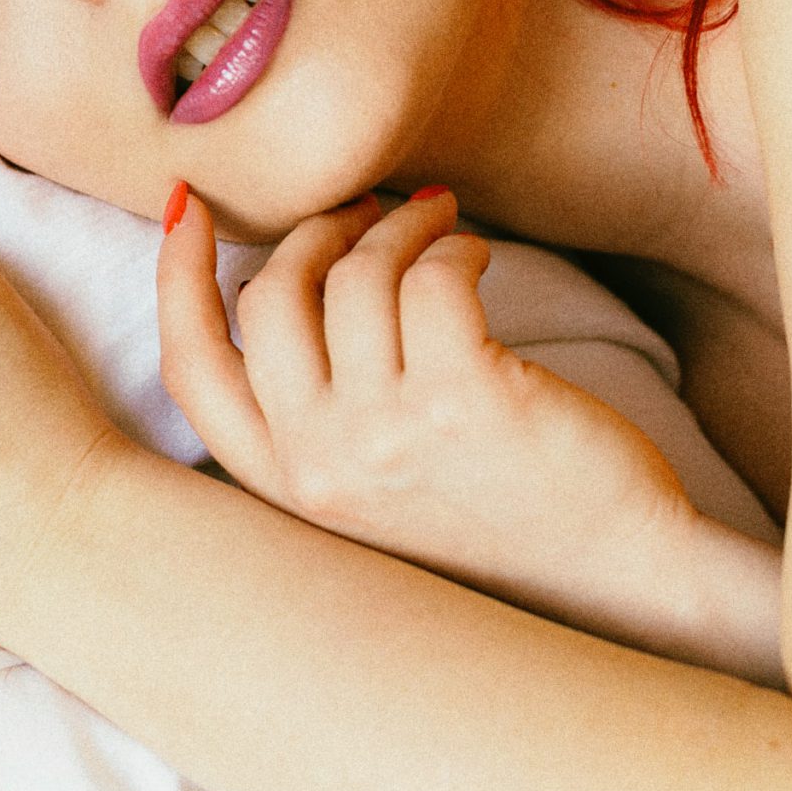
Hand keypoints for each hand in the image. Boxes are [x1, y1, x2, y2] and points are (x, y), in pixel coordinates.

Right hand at [157, 185, 727, 659]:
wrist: (616, 584)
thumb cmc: (503, 524)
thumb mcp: (378, 494)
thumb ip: (323, 422)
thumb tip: (298, 280)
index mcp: (288, 489)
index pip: (192, 371)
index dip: (175, 278)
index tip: (189, 206)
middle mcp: (322, 464)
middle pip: (270, 297)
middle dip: (316, 231)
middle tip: (369, 212)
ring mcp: (389, 433)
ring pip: (358, 274)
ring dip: (400, 224)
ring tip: (440, 222)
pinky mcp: (466, 397)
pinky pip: (433, 276)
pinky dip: (454, 246)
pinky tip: (476, 257)